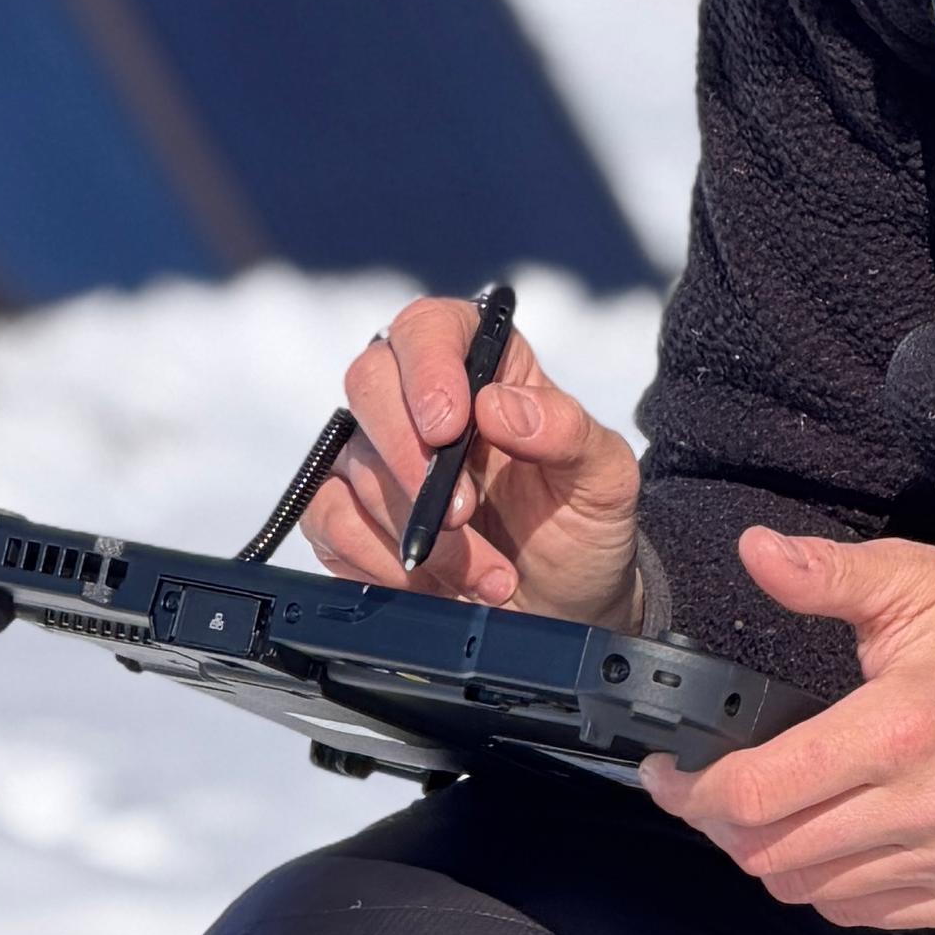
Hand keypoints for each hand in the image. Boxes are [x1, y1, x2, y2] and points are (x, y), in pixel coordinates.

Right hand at [301, 297, 645, 620]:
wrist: (562, 606)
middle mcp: (419, 399)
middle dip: (409, 457)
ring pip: (355, 466)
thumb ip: (567, 432)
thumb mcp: (604, 479)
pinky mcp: (350, 512)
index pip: (428, 328)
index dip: (428, 369)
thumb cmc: (580, 526)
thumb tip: (499, 405)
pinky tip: (428, 584)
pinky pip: (329, 519)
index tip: (449, 427)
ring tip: (484, 572)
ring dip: (417, 530)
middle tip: (460, 514)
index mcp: (483, 365)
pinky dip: (377, 559)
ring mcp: (378, 455)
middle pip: (369, 382)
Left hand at [647, 528, 934, 927]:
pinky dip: (834, 885)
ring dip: (777, 858)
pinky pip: (867, 912)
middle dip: (725, 827)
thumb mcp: (919, 582)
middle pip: (772, 854)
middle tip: (714, 795)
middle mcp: (927, 807)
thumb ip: (828, 575)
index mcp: (899, 728)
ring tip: (777, 814)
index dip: (693, 793)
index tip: (672, 775)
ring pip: (813, 891)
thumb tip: (755, 551)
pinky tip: (838, 840)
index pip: (758, 793)